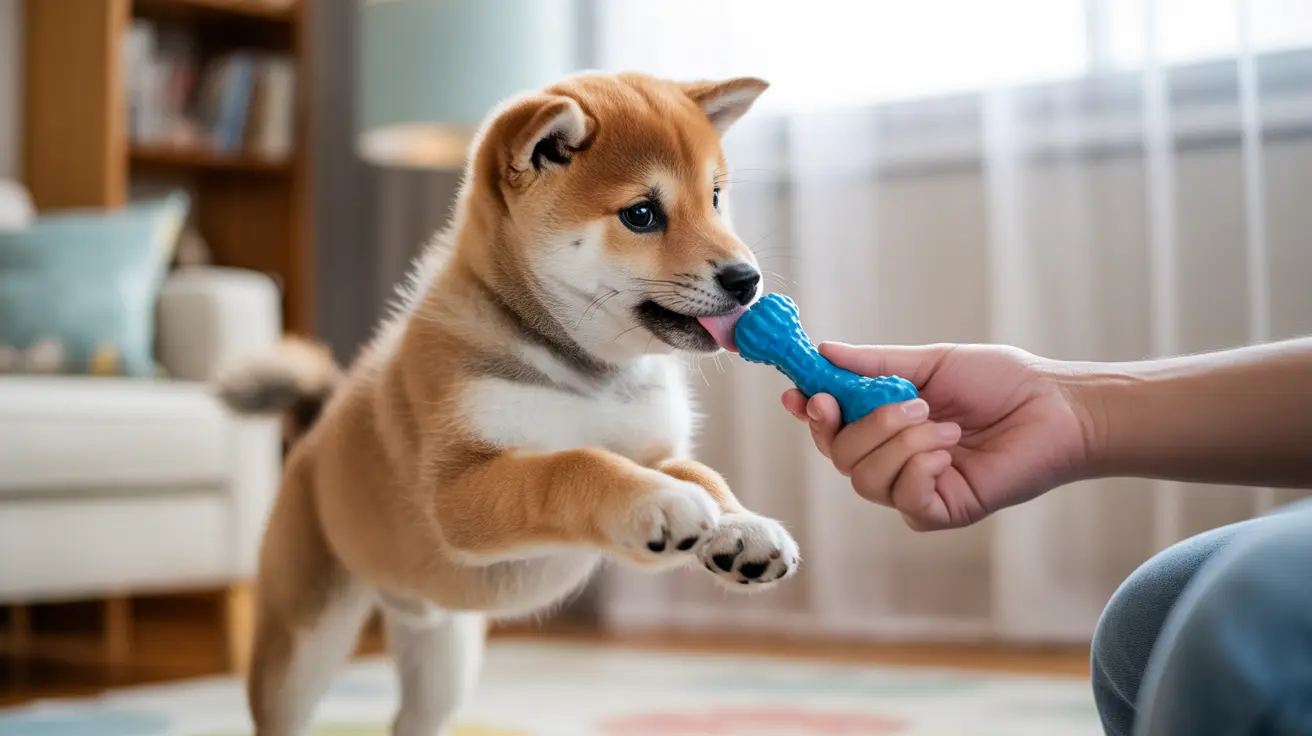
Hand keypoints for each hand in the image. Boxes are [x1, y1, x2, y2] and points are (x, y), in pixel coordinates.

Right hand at [782, 342, 1091, 530]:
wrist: (1056, 408)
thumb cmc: (1002, 382)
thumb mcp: (930, 364)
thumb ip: (874, 364)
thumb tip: (823, 351)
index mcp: (886, 422)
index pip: (830, 426)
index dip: (809, 411)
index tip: (799, 393)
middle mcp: (893, 458)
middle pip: (838, 455)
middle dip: (863, 425)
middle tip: (907, 402)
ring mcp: (914, 488)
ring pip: (864, 478)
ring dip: (900, 443)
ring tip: (942, 424)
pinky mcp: (940, 511)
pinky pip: (903, 498)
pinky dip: (919, 468)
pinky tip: (949, 450)